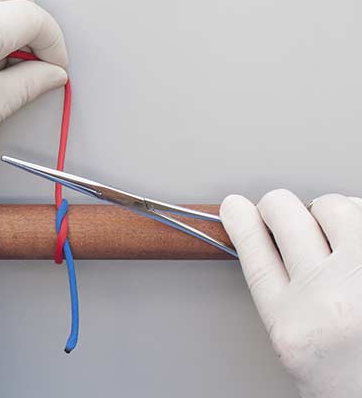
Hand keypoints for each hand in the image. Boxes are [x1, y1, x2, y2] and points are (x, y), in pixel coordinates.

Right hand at [220, 190, 361, 397]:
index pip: (255, 254)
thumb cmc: (352, 384)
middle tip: (282, 210)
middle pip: (285, 215)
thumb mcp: (299, 349)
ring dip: (330, 212)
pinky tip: (359, 239)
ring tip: (336, 230)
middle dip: (278, 206)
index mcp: (292, 325)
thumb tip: (274, 245)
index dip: (241, 222)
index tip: (236, 207)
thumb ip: (284, 300)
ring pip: (335, 207)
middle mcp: (326, 298)